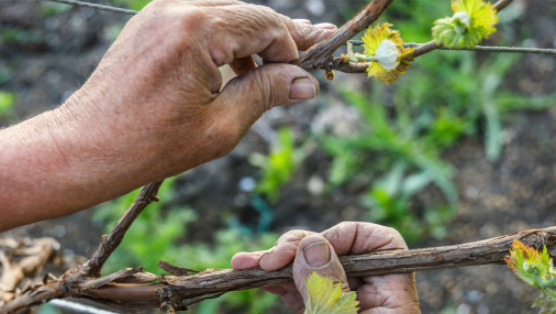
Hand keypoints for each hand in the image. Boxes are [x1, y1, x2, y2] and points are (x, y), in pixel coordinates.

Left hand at [0, 0, 334, 228]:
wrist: (87, 146)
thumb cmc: (151, 144)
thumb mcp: (221, 125)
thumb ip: (266, 93)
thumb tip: (307, 82)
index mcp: (197, 29)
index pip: (265, 25)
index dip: (292, 49)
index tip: (307, 74)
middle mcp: (178, 8)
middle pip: (248, 14)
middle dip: (280, 40)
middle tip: (313, 52)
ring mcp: (161, 12)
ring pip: (226, 16)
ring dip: (253, 41)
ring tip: (276, 68)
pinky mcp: (152, 24)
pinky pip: (202, 23)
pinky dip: (225, 42)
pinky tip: (237, 67)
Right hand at [232, 222, 420, 312]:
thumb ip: (329, 288)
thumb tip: (311, 243)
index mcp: (392, 295)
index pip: (381, 242)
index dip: (347, 234)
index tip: (314, 249)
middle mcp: (366, 292)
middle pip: (336, 249)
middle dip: (297, 248)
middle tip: (266, 259)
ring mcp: (339, 302)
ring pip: (309, 268)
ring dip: (274, 262)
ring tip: (242, 263)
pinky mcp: (318, 313)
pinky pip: (296, 289)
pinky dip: (273, 282)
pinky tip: (248, 274)